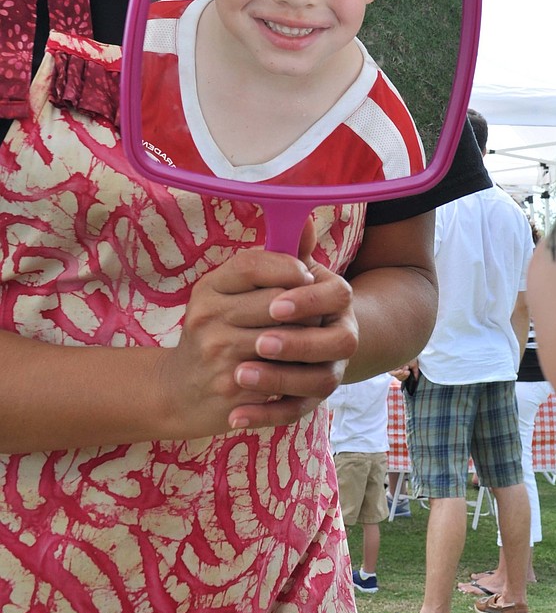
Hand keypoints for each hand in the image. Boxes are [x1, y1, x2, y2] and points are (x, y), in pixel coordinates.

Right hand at [154, 246, 357, 437]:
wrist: (181, 392)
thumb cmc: (217, 334)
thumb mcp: (230, 295)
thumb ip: (271, 262)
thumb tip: (306, 219)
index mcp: (209, 288)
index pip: (252, 264)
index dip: (288, 268)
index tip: (306, 278)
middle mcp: (207, 316)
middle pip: (276, 301)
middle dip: (305, 309)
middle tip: (317, 316)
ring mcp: (217, 353)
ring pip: (284, 337)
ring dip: (306, 341)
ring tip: (311, 342)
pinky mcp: (231, 386)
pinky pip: (280, 373)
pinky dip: (296, 371)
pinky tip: (300, 370)